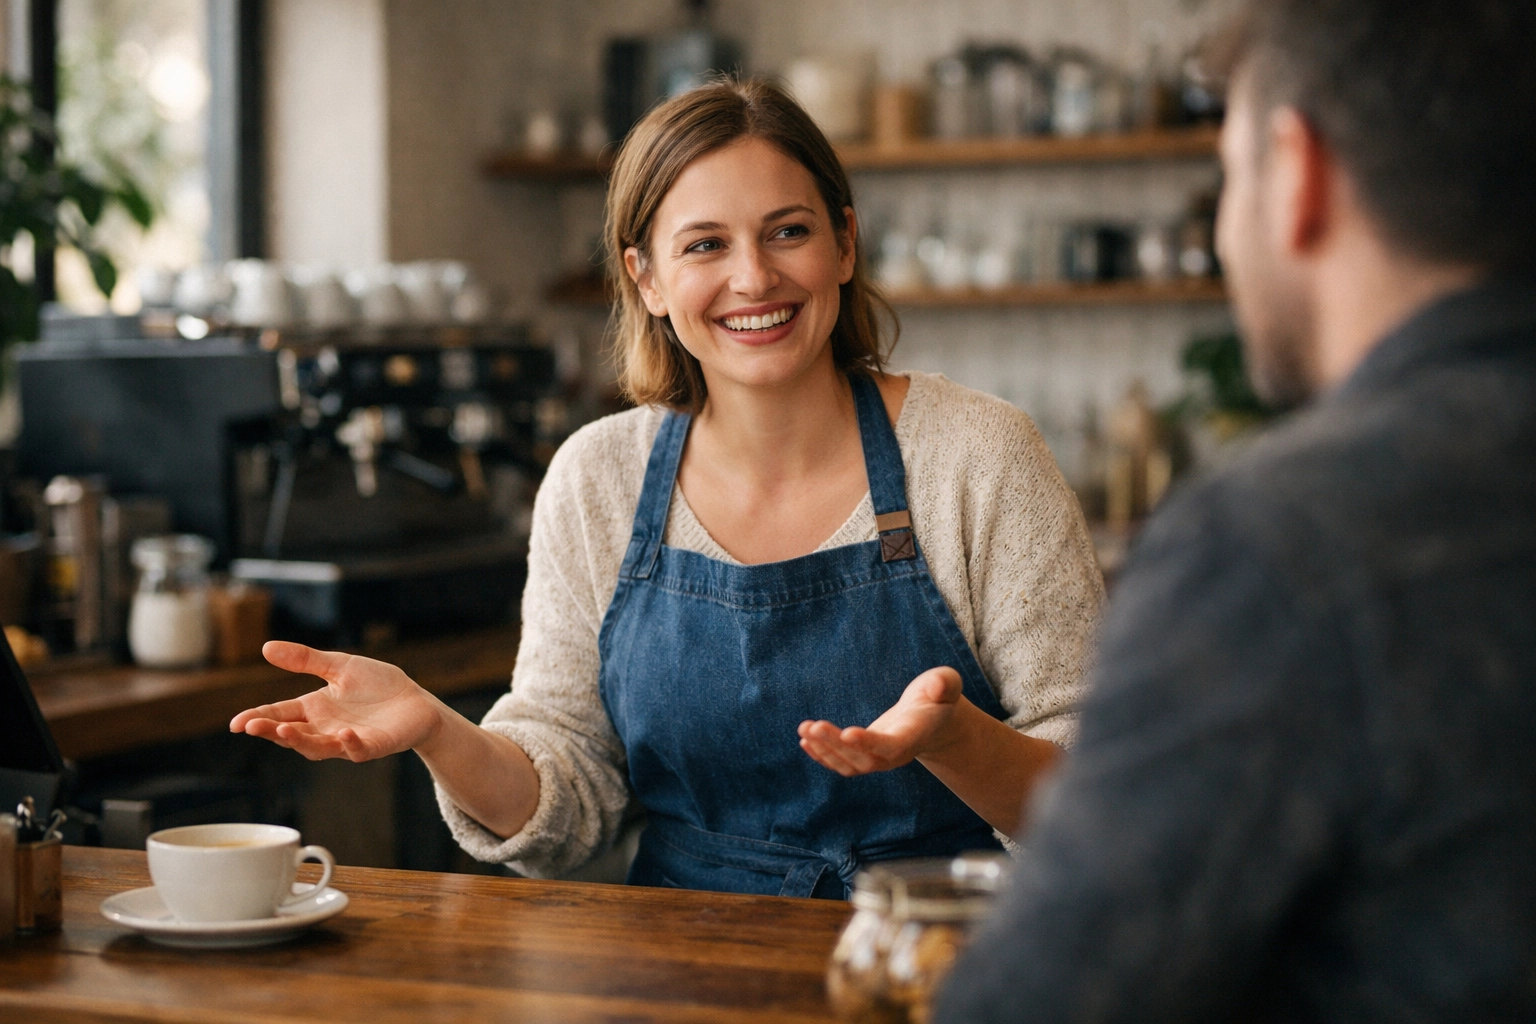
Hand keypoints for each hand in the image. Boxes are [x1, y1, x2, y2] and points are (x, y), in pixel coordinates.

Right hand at [229, 642, 442, 761]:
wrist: (415, 702)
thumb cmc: (377, 686)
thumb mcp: (339, 666)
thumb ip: (305, 659)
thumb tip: (266, 647)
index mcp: (314, 709)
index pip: (279, 713)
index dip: (257, 718)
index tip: (236, 724)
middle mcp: (326, 728)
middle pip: (292, 734)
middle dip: (271, 730)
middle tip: (252, 726)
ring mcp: (348, 740)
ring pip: (318, 747)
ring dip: (300, 740)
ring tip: (284, 729)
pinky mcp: (373, 746)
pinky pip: (358, 750)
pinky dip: (350, 745)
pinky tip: (344, 735)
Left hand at [798, 666, 965, 776]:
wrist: (935, 719)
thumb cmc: (939, 698)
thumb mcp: (947, 684)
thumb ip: (944, 684)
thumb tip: (937, 687)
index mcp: (914, 736)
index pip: (892, 746)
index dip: (870, 742)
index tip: (848, 733)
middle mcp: (896, 754)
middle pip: (864, 760)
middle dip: (836, 745)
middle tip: (813, 727)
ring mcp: (880, 759)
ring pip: (850, 765)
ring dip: (825, 750)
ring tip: (804, 729)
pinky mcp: (867, 756)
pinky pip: (843, 764)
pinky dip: (823, 756)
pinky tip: (805, 741)